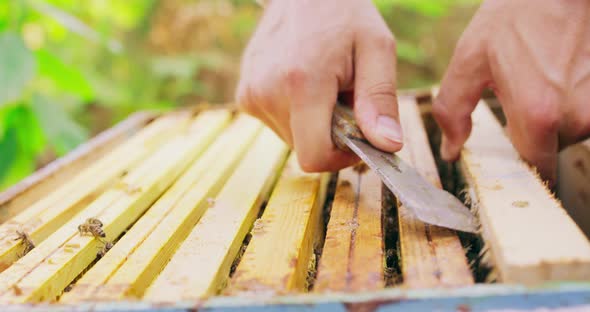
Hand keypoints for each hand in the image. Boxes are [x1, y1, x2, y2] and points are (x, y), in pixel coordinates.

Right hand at [236, 0, 402, 171]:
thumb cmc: (343, 12)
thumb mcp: (376, 48)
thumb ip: (381, 100)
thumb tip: (387, 145)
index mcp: (301, 84)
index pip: (315, 157)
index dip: (342, 157)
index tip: (360, 135)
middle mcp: (266, 93)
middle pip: (305, 149)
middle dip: (331, 134)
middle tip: (344, 96)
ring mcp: (251, 94)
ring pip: (292, 139)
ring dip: (314, 123)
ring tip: (324, 86)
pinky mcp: (245, 95)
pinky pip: (278, 123)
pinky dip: (297, 113)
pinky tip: (304, 83)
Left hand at [434, 0, 589, 183]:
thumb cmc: (515, 17)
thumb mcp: (470, 61)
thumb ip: (453, 112)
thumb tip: (450, 151)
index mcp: (537, 114)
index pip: (533, 170)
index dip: (518, 168)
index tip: (506, 157)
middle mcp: (576, 116)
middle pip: (551, 151)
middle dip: (531, 136)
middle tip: (518, 99)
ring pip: (570, 133)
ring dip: (552, 119)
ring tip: (539, 81)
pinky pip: (586, 114)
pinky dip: (570, 104)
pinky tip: (557, 77)